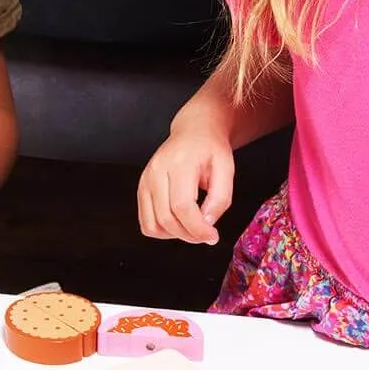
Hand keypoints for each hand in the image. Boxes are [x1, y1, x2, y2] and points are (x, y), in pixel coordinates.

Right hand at [138, 125, 234, 244]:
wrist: (194, 132)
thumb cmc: (210, 149)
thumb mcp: (226, 170)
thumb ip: (220, 199)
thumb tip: (207, 224)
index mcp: (179, 163)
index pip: (182, 206)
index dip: (197, 228)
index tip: (212, 237)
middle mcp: (157, 171)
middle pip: (166, 218)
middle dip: (189, 235)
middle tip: (206, 235)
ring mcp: (145, 181)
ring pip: (153, 225)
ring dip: (175, 235)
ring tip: (193, 227)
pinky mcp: (142, 189)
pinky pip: (146, 223)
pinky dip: (162, 232)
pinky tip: (179, 223)